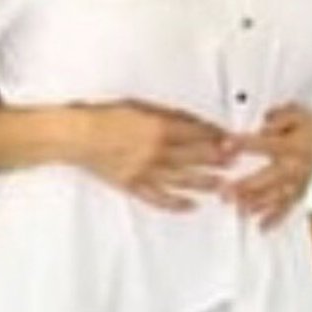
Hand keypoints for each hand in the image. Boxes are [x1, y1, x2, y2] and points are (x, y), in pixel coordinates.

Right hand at [72, 101, 231, 210]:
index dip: (215, 137)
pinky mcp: (133, 185)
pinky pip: (158, 198)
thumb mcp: (137, 105)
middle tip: (235, 162)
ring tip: (222, 185)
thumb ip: (163, 114)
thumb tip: (187, 120)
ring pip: (182, 179)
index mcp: (158, 128)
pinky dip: (176, 204)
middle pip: (194, 157)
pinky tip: (191, 206)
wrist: (76, 135)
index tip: (230, 140)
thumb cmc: (102, 116)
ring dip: (205, 182)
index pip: (196, 133)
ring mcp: (145, 171)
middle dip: (217, 159)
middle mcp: (157, 152)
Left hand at [222, 104, 311, 229]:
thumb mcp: (295, 111)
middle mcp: (297, 166)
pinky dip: (276, 218)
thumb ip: (279, 118)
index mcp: (294, 144)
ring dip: (257, 204)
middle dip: (246, 186)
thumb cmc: (306, 123)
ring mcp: (299, 181)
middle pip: (269, 178)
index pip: (266, 144)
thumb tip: (264, 124)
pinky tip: (261, 228)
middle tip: (225, 193)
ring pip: (277, 196)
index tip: (224, 145)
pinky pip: (288, 207)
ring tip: (238, 211)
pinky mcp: (299, 191)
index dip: (244, 143)